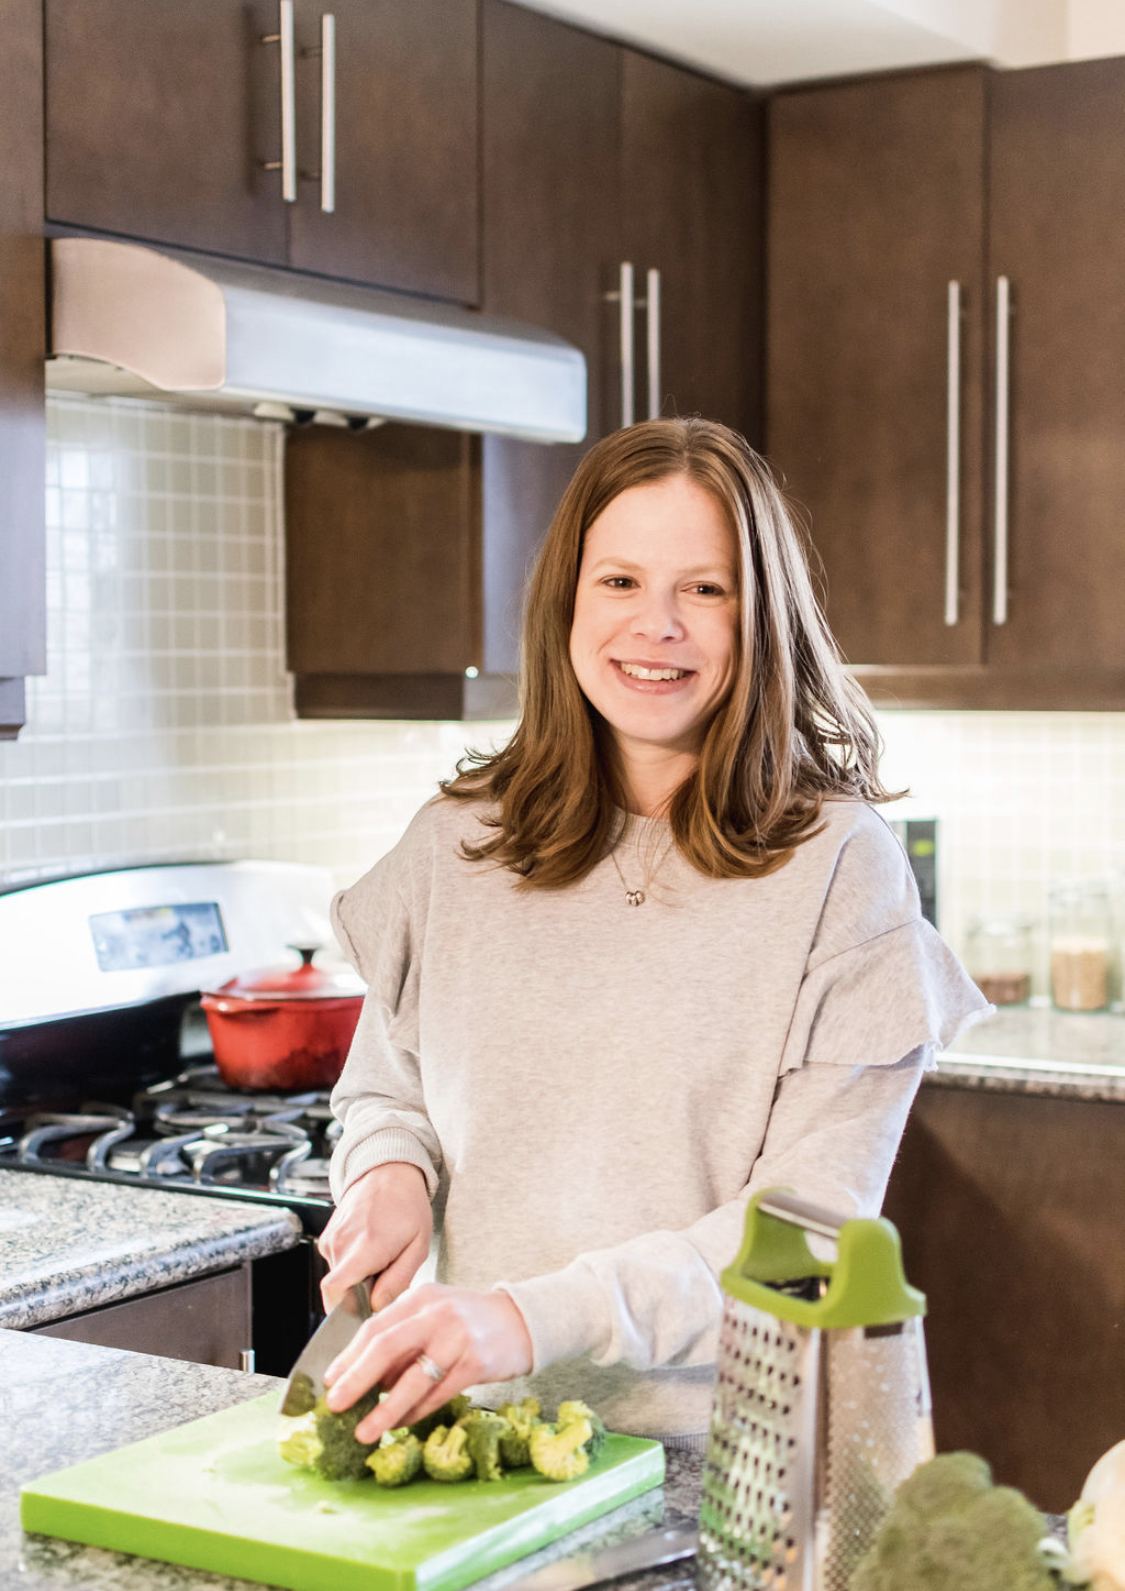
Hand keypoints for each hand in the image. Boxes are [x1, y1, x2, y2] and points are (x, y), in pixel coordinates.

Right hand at [318, 1161, 431, 1312]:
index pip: (334, 1290)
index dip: (343, 1310)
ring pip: (338, 1278)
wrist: (388, 1172)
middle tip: (385, 1278)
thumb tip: (377, 1307)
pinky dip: (352, 1265)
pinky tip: (370, 1249)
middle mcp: (341, 1243)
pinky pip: (336, 1265)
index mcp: (365, 1246)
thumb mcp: (418, 1246)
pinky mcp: (327, 1238)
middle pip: (340, 1290)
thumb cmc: (407, 1205)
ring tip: (381, 1258)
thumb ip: (398, 1281)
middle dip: (360, 1295)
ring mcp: (331, 1239)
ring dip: (357, 1278)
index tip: (362, 1312)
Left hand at [322, 1283, 533, 1444]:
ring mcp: (458, 1338)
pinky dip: (416, 1412)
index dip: (349, 1356)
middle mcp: (437, 1313)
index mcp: (420, 1298)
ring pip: (413, 1379)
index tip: (329, 1381)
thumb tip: (362, 1378)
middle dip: (356, 1379)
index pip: (375, 1327)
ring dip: (385, 1409)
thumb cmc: (468, 1321)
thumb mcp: (433, 1315)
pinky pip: (438, 1394)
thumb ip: (402, 1338)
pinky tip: (401, 1424)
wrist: (521, 1321)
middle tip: (335, 1404)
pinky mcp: (476, 1363)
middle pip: (387, 1347)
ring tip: (365, 1432)